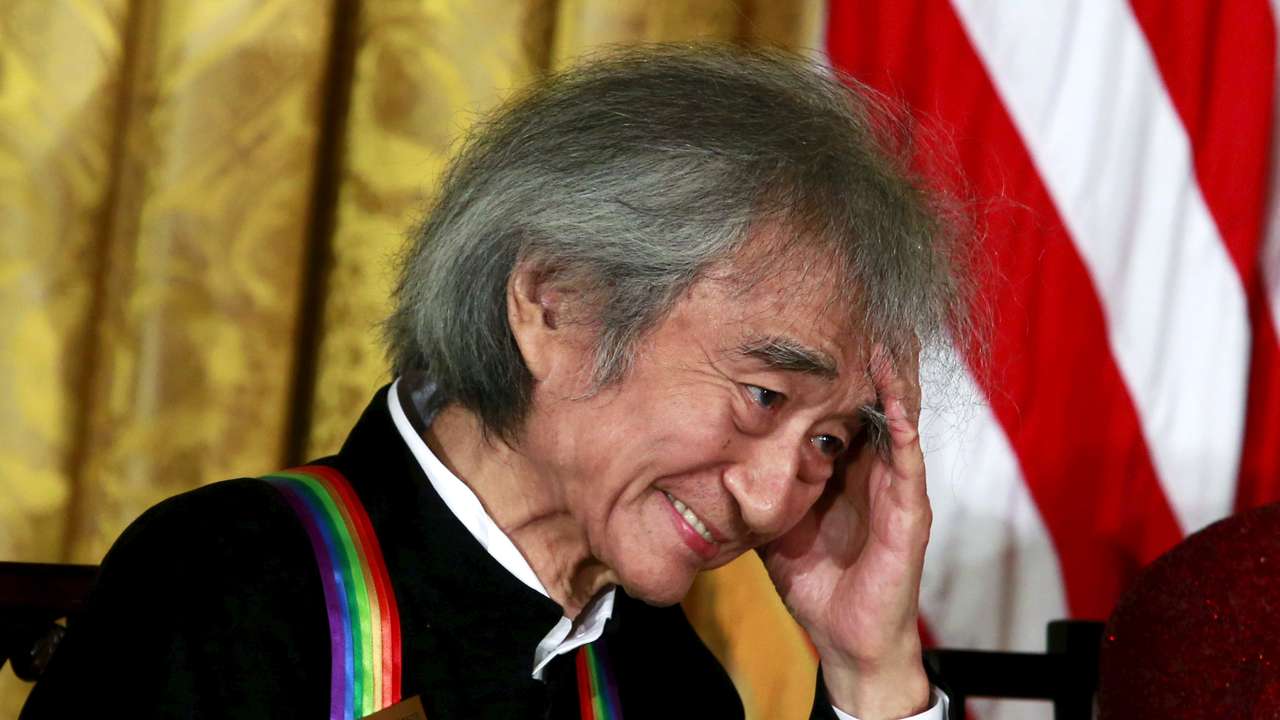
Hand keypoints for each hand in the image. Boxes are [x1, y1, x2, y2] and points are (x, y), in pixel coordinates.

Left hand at [760, 346, 931, 717]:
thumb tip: (709, 460)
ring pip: (899, 422)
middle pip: (876, 402)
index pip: (843, 408)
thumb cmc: (815, 581)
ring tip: (885, 339)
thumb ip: (752, 486)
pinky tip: (894, 403)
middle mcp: (875, 471)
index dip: (836, 370)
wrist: (845, 638)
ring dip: (894, 382)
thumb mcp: (773, 521)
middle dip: (873, 359)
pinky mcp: (910, 515)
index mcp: (845, 469)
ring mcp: (897, 490)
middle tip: (865, 310)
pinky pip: (908, 465)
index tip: (818, 327)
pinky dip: (903, 430)